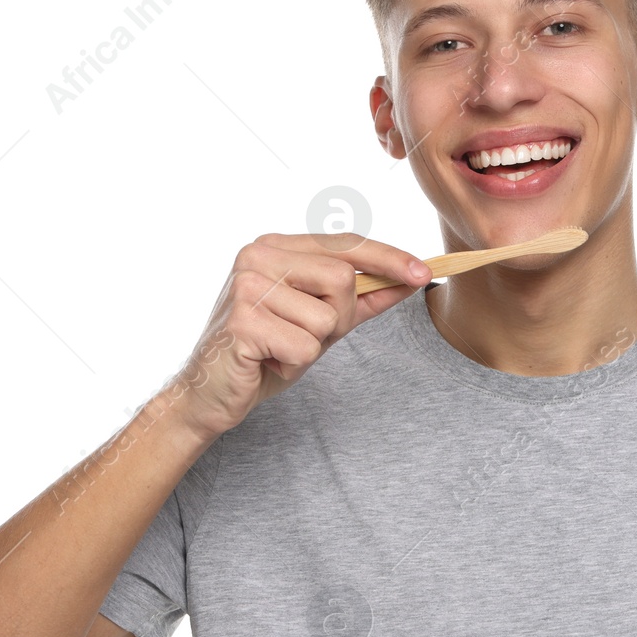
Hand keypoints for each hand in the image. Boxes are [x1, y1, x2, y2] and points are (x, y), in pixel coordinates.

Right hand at [166, 231, 432, 441]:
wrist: (212, 392)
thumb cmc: (266, 352)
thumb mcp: (321, 323)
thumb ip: (362, 299)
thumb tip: (410, 279)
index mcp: (276, 247)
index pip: (344, 244)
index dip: (388, 257)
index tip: (425, 271)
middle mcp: (257, 256)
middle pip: (341, 278)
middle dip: (337, 318)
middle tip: (304, 336)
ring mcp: (247, 286)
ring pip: (326, 318)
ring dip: (312, 346)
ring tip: (280, 349)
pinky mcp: (242, 321)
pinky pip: (304, 346)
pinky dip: (294, 363)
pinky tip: (267, 361)